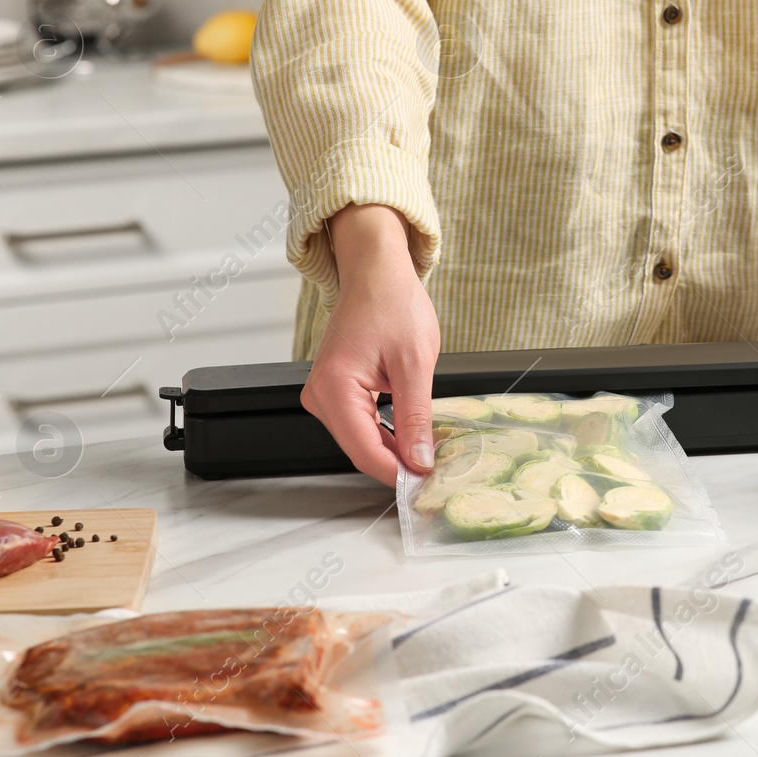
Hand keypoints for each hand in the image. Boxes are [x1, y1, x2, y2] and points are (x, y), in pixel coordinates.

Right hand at [301, 204, 440, 482]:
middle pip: (361, 450)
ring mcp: (325, 394)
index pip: (366, 452)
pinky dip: (387, 433)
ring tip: (430, 454)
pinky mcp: (336, 391)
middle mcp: (320, 395)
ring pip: (362, 440)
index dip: (399, 474)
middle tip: (437, 473)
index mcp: (334, 388)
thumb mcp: (415, 363)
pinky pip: (361, 424)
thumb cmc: (391, 302)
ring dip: (395, 450)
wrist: (376, 271)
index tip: (429, 485)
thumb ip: (416, 417)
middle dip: (399, 464)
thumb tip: (420, 459)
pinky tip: (412, 436)